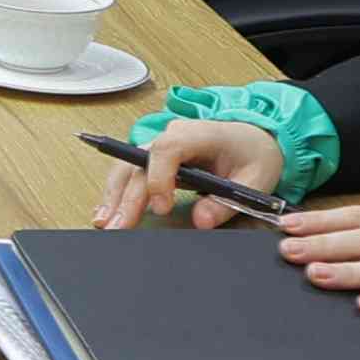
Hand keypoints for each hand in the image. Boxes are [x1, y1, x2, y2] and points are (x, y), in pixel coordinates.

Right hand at [94, 118, 286, 229]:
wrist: (254, 140)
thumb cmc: (254, 154)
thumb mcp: (254, 180)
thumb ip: (227, 202)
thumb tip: (200, 220)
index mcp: (199, 134)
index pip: (167, 149)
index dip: (159, 178)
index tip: (161, 206)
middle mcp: (172, 136)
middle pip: (139, 163)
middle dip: (127, 196)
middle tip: (120, 226)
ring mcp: (160, 147)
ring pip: (127, 167)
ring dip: (114, 196)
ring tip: (106, 223)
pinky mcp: (154, 160)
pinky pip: (129, 172)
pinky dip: (116, 193)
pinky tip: (107, 213)